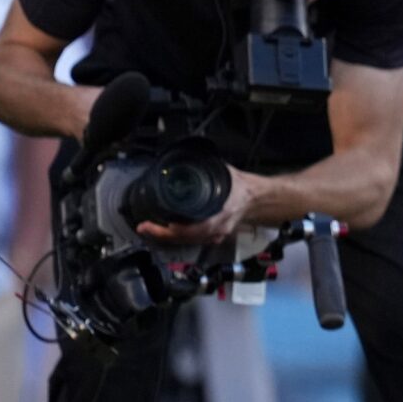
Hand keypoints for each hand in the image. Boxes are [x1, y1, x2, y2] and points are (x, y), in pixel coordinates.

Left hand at [140, 165, 272, 244]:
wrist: (257, 197)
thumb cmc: (241, 186)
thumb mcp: (222, 173)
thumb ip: (203, 168)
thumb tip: (183, 159)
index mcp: (221, 213)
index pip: (195, 228)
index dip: (174, 230)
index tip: (157, 224)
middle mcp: (218, 229)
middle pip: (186, 238)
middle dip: (162, 234)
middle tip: (145, 227)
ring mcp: (216, 235)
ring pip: (188, 242)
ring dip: (168, 237)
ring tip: (150, 229)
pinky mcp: (213, 237)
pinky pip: (193, 241)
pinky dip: (178, 238)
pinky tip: (166, 232)